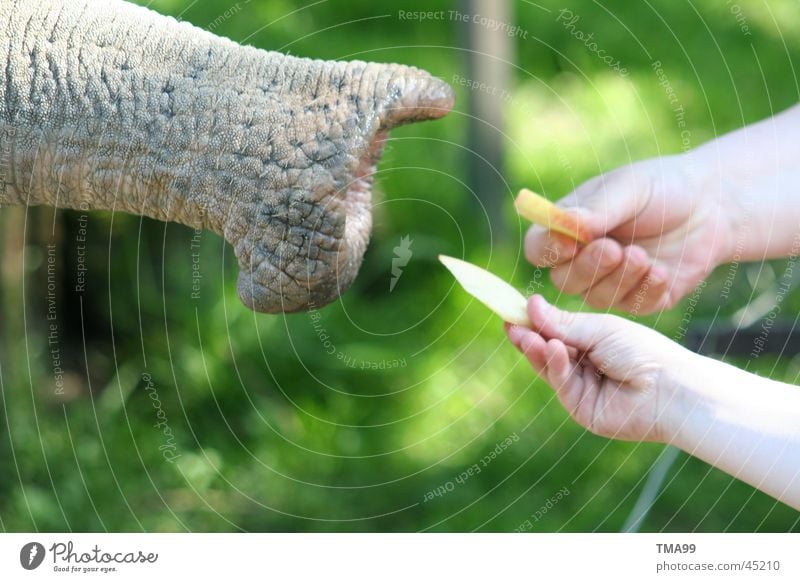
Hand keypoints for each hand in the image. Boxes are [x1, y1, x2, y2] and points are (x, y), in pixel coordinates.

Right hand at [506, 295, 696, 441]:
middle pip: (548, 352)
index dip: (535, 323)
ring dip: (537, 350)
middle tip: (510, 324)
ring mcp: (583, 390)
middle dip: (529, 338)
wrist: (670, 388)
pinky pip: (561, 385)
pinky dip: (555, 366)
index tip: (513, 311)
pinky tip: (552, 349)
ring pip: (550, 369)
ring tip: (525, 335)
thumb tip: (530, 304)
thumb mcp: (599, 329)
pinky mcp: (582, 410)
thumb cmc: (643, 351)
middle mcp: (586, 366)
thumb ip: (562, 323)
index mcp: (593, 343)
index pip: (556, 332)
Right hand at [524, 154, 735, 313]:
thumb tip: (567, 226)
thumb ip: (598, 208)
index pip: (539, 247)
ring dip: (620, 279)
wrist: (712, 206)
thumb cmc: (662, 188)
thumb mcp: (630, 188)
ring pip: (596, 297)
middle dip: (588, 267)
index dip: (548, 250)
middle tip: (614, 249)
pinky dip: (647, 290)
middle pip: (563, 280)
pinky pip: (632, 306)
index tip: (570, 242)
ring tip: (644, 256)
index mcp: (568, 228)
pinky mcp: (639, 299)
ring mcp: (609, 283)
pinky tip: (663, 271)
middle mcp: (582, 259)